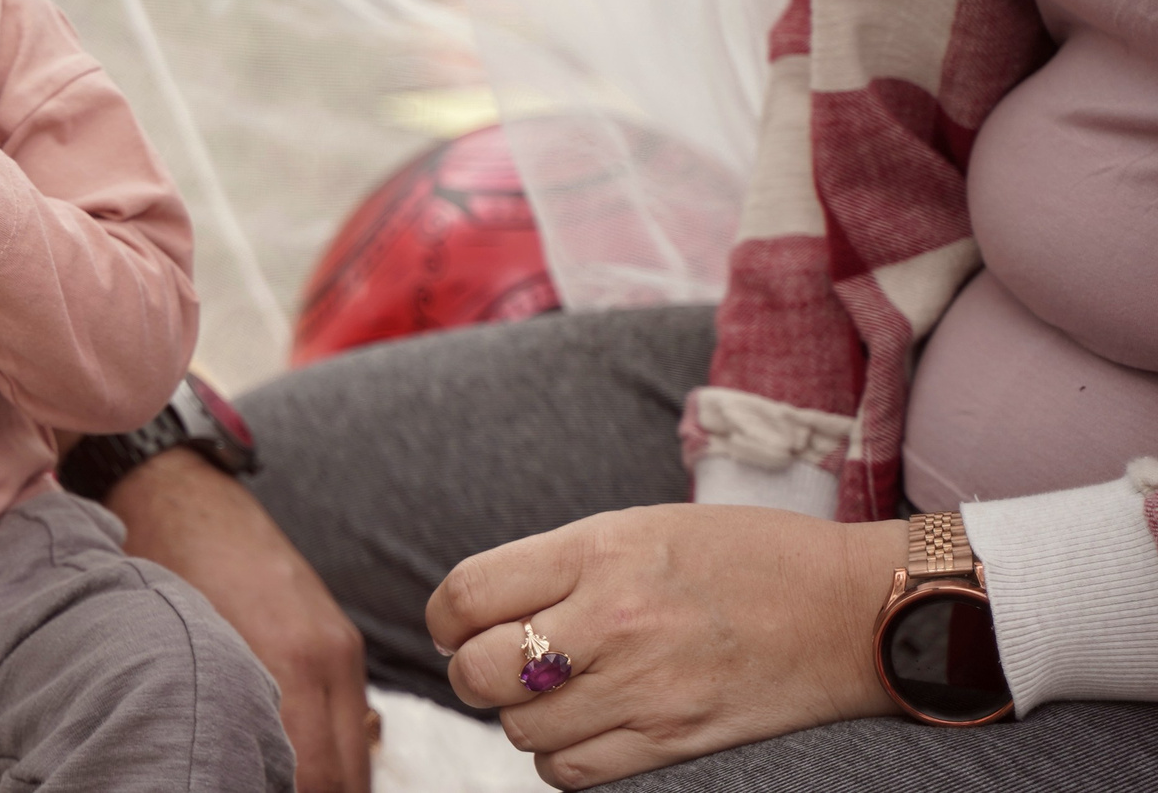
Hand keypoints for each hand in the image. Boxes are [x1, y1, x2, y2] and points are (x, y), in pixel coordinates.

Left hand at [109, 447, 371, 792]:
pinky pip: (352, 715)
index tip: (248, 791)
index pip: (315, 779)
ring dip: (328, 783)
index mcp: (285, 664)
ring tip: (278, 785)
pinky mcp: (338, 634)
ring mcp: (338, 645)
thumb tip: (216, 771)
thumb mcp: (174, 653)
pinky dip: (332, 750)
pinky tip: (294, 764)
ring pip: (356, 752)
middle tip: (261, 792)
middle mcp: (325, 657)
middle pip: (345, 777)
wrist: (174, 489)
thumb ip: (213, 720)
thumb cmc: (155, 568)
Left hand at [427, 504, 910, 787]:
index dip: (445, 617)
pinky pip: (572, 770)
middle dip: (471, 671)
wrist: (851, 610)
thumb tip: (478, 610)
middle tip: (495, 664)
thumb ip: (558, 566)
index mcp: (596, 551)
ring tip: (552, 694)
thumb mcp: (638, 528)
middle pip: (479, 670)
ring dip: (521, 716)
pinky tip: (581, 730)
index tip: (458, 623)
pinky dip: (560, 757)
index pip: (467, 593)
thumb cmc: (743, 556)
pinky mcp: (674, 741)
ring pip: (520, 728)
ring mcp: (642, 687)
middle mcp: (610, 619)